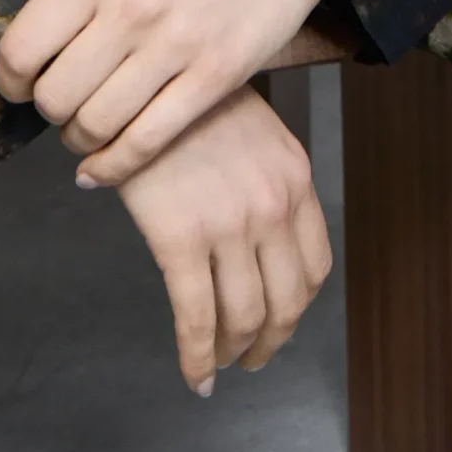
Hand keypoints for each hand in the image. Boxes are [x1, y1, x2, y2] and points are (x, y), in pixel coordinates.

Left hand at [0, 0, 338, 187]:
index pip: (24, 47)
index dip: (8, 76)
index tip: (17, 80)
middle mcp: (131, 12)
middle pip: (55, 96)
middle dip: (45, 107)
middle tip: (56, 101)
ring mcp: (173, 51)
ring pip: (96, 125)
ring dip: (77, 137)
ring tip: (81, 126)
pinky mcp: (211, 81)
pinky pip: (147, 142)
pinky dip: (114, 166)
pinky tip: (99, 168)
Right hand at [111, 81, 332, 396]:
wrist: (137, 78)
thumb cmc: (185, 98)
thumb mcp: (249, 129)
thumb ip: (264, 178)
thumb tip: (253, 232)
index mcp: (294, 178)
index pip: (315, 265)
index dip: (296, 306)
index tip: (279, 322)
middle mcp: (273, 206)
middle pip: (287, 301)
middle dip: (270, 341)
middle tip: (252, 358)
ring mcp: (230, 225)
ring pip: (244, 316)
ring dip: (234, 353)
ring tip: (219, 366)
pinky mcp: (182, 239)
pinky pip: (198, 318)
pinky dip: (198, 357)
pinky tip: (195, 373)